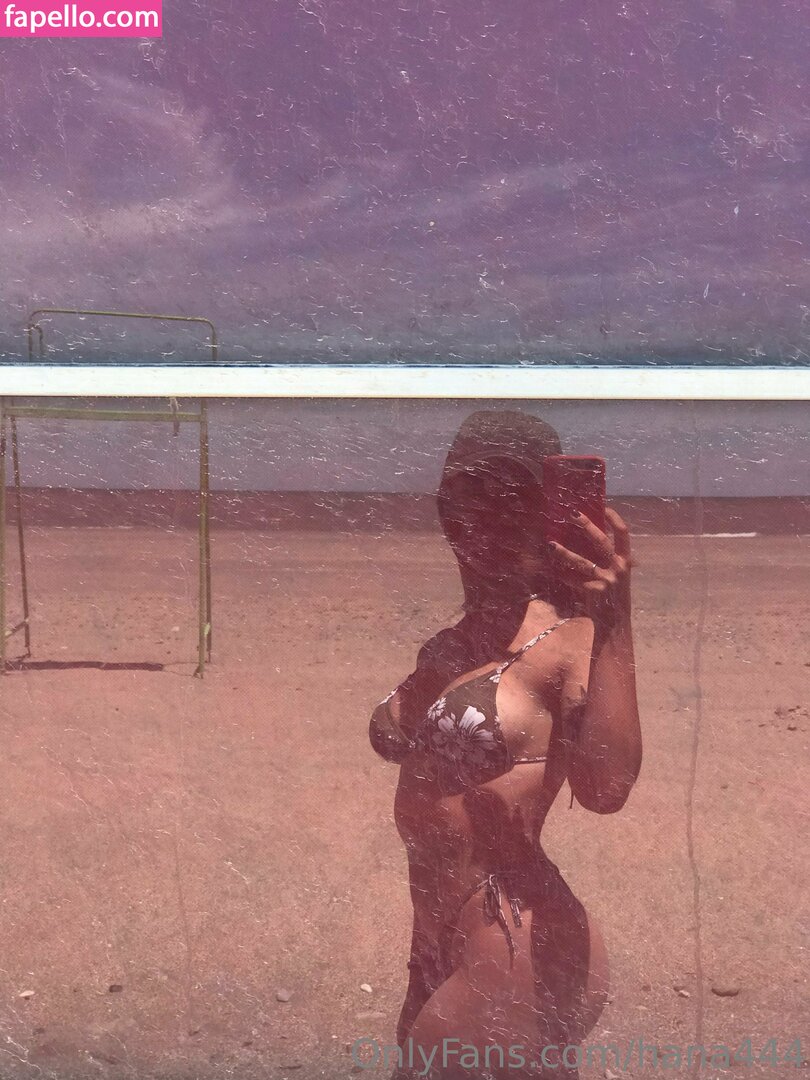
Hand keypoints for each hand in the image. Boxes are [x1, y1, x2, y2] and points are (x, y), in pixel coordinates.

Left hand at [547, 507, 632, 630]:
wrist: (616, 623)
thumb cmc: (615, 596)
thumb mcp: (619, 575)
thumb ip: (610, 559)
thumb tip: (591, 538)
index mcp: (626, 560)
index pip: (623, 534)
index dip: (614, 519)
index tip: (603, 506)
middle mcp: (618, 568)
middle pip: (601, 541)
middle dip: (587, 525)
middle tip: (572, 514)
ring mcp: (607, 580)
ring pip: (581, 562)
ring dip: (564, 552)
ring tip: (550, 544)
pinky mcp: (594, 592)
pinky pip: (573, 580)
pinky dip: (562, 576)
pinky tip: (552, 571)